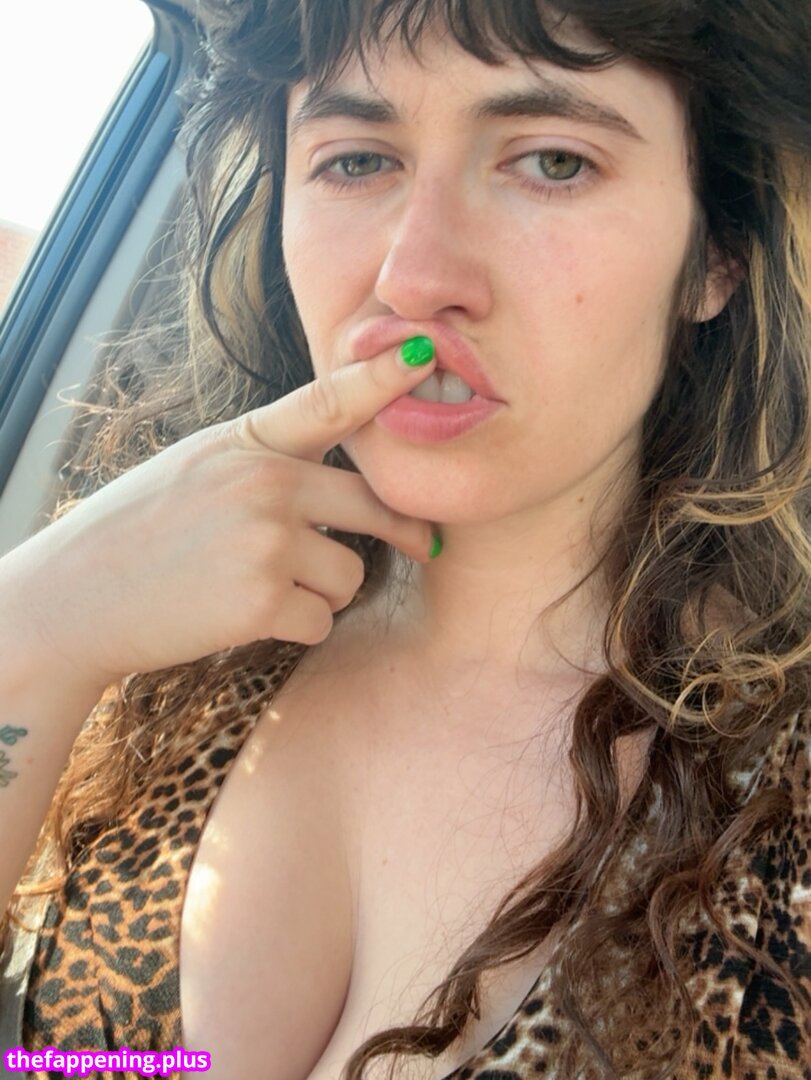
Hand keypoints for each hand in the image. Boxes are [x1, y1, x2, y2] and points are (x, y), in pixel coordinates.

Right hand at [2, 345, 437, 686]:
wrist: (73, 597)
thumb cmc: (136, 531)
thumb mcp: (196, 465)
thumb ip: (263, 459)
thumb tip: (335, 477)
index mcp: (246, 443)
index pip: (327, 403)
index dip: (380, 379)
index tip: (426, 353)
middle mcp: (264, 483)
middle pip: (371, 506)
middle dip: (397, 532)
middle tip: (421, 543)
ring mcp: (266, 541)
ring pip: (351, 573)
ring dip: (326, 591)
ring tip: (270, 588)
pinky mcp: (262, 601)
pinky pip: (322, 619)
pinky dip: (298, 626)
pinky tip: (250, 617)